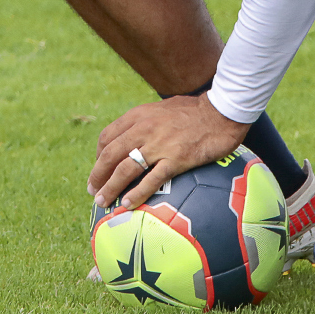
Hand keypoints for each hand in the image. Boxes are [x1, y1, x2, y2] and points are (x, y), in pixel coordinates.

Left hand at [87, 94, 250, 209]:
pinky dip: (136, 194)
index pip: (108, 137)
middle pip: (111, 155)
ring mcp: (159, 144)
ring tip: (102, 202)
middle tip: (93, 191)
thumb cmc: (195, 111)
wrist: (222, 112)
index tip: (99, 169)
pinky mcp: (176, 159)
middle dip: (98, 175)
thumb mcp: (162, 108)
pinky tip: (127, 204)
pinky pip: (151, 180)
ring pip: (125, 169)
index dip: (98, 156)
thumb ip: (146, 121)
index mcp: (139, 115)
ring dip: (110, 187)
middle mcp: (144, 128)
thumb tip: (135, 137)